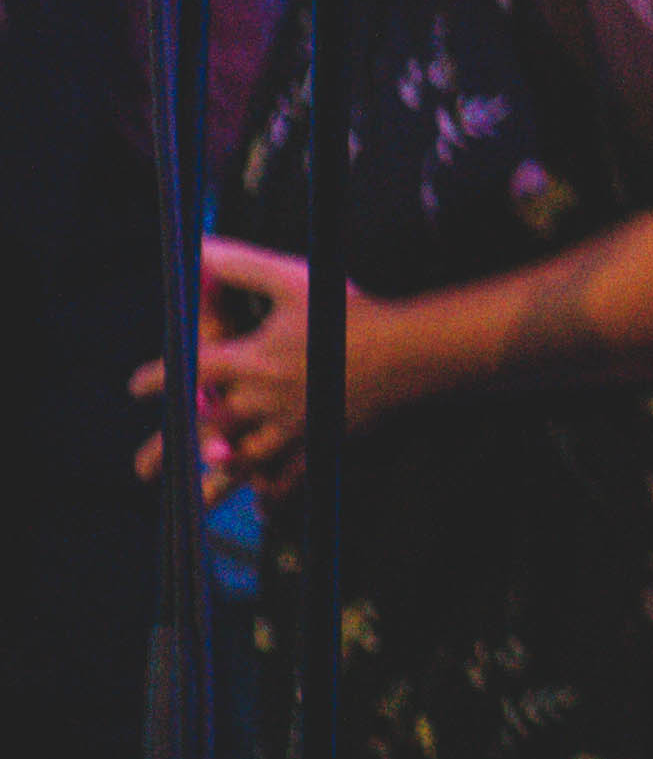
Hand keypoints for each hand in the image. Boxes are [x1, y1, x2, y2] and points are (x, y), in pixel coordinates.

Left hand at [137, 235, 411, 495]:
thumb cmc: (349, 313)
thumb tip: (200, 249)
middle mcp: (263, 399)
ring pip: (239, 463)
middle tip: (142, 469)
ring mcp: (291, 426)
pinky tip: (262, 509)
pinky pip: (291, 478)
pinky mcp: (320, 442)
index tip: (141, 387)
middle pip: (203, 429)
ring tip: (189, 502)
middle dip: (166, 450)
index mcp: (251, 359)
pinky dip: (275, 497)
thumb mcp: (294, 280)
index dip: (161, 378)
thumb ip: (243, 266)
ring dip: (210, 485)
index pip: (191, 370)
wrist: (406, 350)